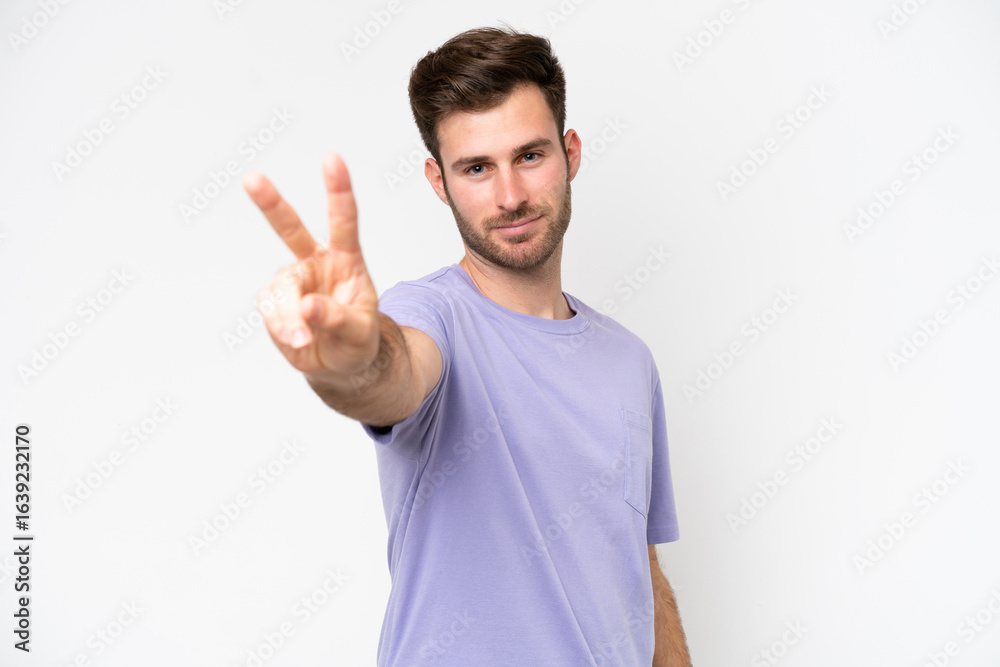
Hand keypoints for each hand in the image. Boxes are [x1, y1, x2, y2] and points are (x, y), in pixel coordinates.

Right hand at [243, 153, 378, 378]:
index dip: (338, 190)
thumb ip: (338, 319)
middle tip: (251, 179)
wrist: (337, 363)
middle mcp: (315, 262)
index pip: (343, 221)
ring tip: (304, 340)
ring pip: (281, 289)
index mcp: (346, 259)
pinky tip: (296, 340)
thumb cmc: (357, 340)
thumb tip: (309, 306)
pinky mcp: (274, 300)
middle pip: (289, 227)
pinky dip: (281, 327)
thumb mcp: (360, 333)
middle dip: (270, 203)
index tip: (332, 159)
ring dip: (290, 317)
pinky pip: (269, 309)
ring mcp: (292, 280)